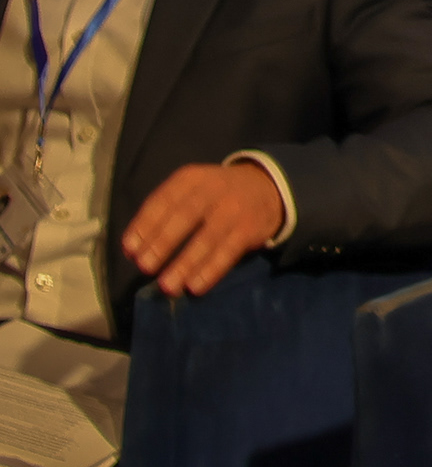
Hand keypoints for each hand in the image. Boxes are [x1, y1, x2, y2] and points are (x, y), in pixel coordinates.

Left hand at [120, 158, 286, 296]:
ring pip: (207, 238)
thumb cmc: (214, 195)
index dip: (145, 224)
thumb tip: (132, 249)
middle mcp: (213, 190)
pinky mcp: (250, 229)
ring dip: (185, 263)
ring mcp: (234, 210)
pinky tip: (195, 287)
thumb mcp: (190, 190)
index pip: (164, 199)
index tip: (130, 249)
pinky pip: (228, 252)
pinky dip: (211, 270)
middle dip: (163, 243)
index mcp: (191, 179)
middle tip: (145, 267)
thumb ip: (162, 213)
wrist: (266, 187)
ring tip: (167, 286)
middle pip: (186, 216)